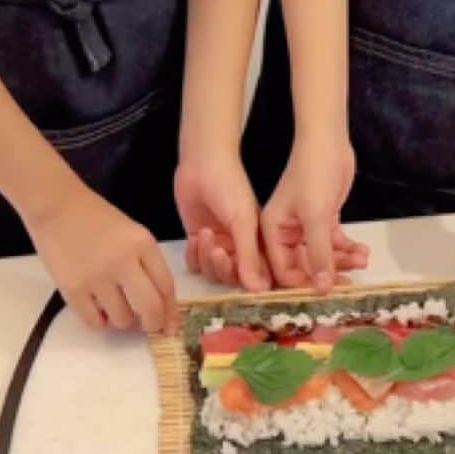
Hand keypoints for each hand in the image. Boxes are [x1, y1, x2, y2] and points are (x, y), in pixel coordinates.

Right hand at [25, 178, 177, 333]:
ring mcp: (97, 277)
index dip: (171, 311)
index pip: (166, 286)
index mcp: (142, 244)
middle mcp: (123, 261)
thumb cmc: (95, 218)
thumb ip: (146, 263)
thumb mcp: (131, 232)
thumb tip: (159, 303)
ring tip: (113, 306)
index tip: (170, 324)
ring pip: (122, 319)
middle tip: (148, 326)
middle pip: (150, 307)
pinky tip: (97, 310)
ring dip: (122, 320)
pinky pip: (95, 322)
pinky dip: (100, 322)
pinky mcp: (72, 289)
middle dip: (153, 324)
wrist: (55, 205)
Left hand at [174, 150, 269, 292]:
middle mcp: (240, 247)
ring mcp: (218, 245)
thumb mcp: (244, 221)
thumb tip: (259, 290)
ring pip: (213, 273)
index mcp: (259, 242)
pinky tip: (196, 236)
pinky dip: (194, 256)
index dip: (254, 284)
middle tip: (219, 250)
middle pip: (233, 278)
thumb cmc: (230, 186)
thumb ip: (249, 256)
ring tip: (206, 234)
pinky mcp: (197, 240)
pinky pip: (195, 264)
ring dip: (208, 259)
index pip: (260, 275)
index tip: (245, 285)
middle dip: (225, 268)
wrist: (202, 163)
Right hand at [260, 133, 369, 289]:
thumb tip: (322, 289)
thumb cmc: (313, 175)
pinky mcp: (323, 219)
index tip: (324, 293)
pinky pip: (333, 242)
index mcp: (271, 231)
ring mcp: (305, 226)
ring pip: (322, 255)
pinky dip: (347, 248)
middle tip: (349, 282)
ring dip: (342, 260)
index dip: (302, 284)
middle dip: (327, 273)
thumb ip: (319, 254)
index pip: (282, 269)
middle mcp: (286, 232)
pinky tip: (363, 251)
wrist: (328, 141)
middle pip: (304, 265)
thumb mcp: (316, 217)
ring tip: (363, 260)